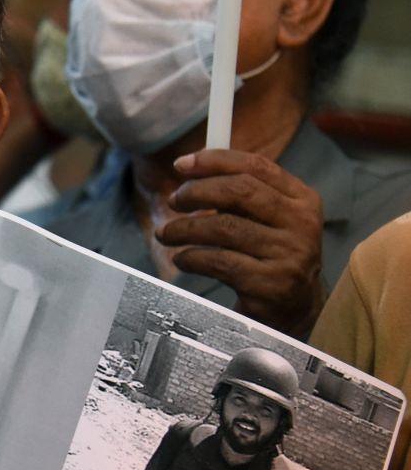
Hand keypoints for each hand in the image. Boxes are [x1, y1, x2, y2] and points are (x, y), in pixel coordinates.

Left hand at [156, 150, 324, 336]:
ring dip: (185, 228)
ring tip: (166, 234)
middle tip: (174, 201)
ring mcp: (289, 254)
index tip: (181, 165)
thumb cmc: (269, 255)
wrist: (295, 308)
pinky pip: (219, 262)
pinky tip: (182, 259)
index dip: (214, 161)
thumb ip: (239, 193)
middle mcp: (301, 223)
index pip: (256, 166)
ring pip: (224, 227)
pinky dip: (192, 257)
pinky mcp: (272, 283)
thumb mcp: (267, 219)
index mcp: (302, 199)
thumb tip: (188, 167)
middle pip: (239, 191)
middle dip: (197, 192)